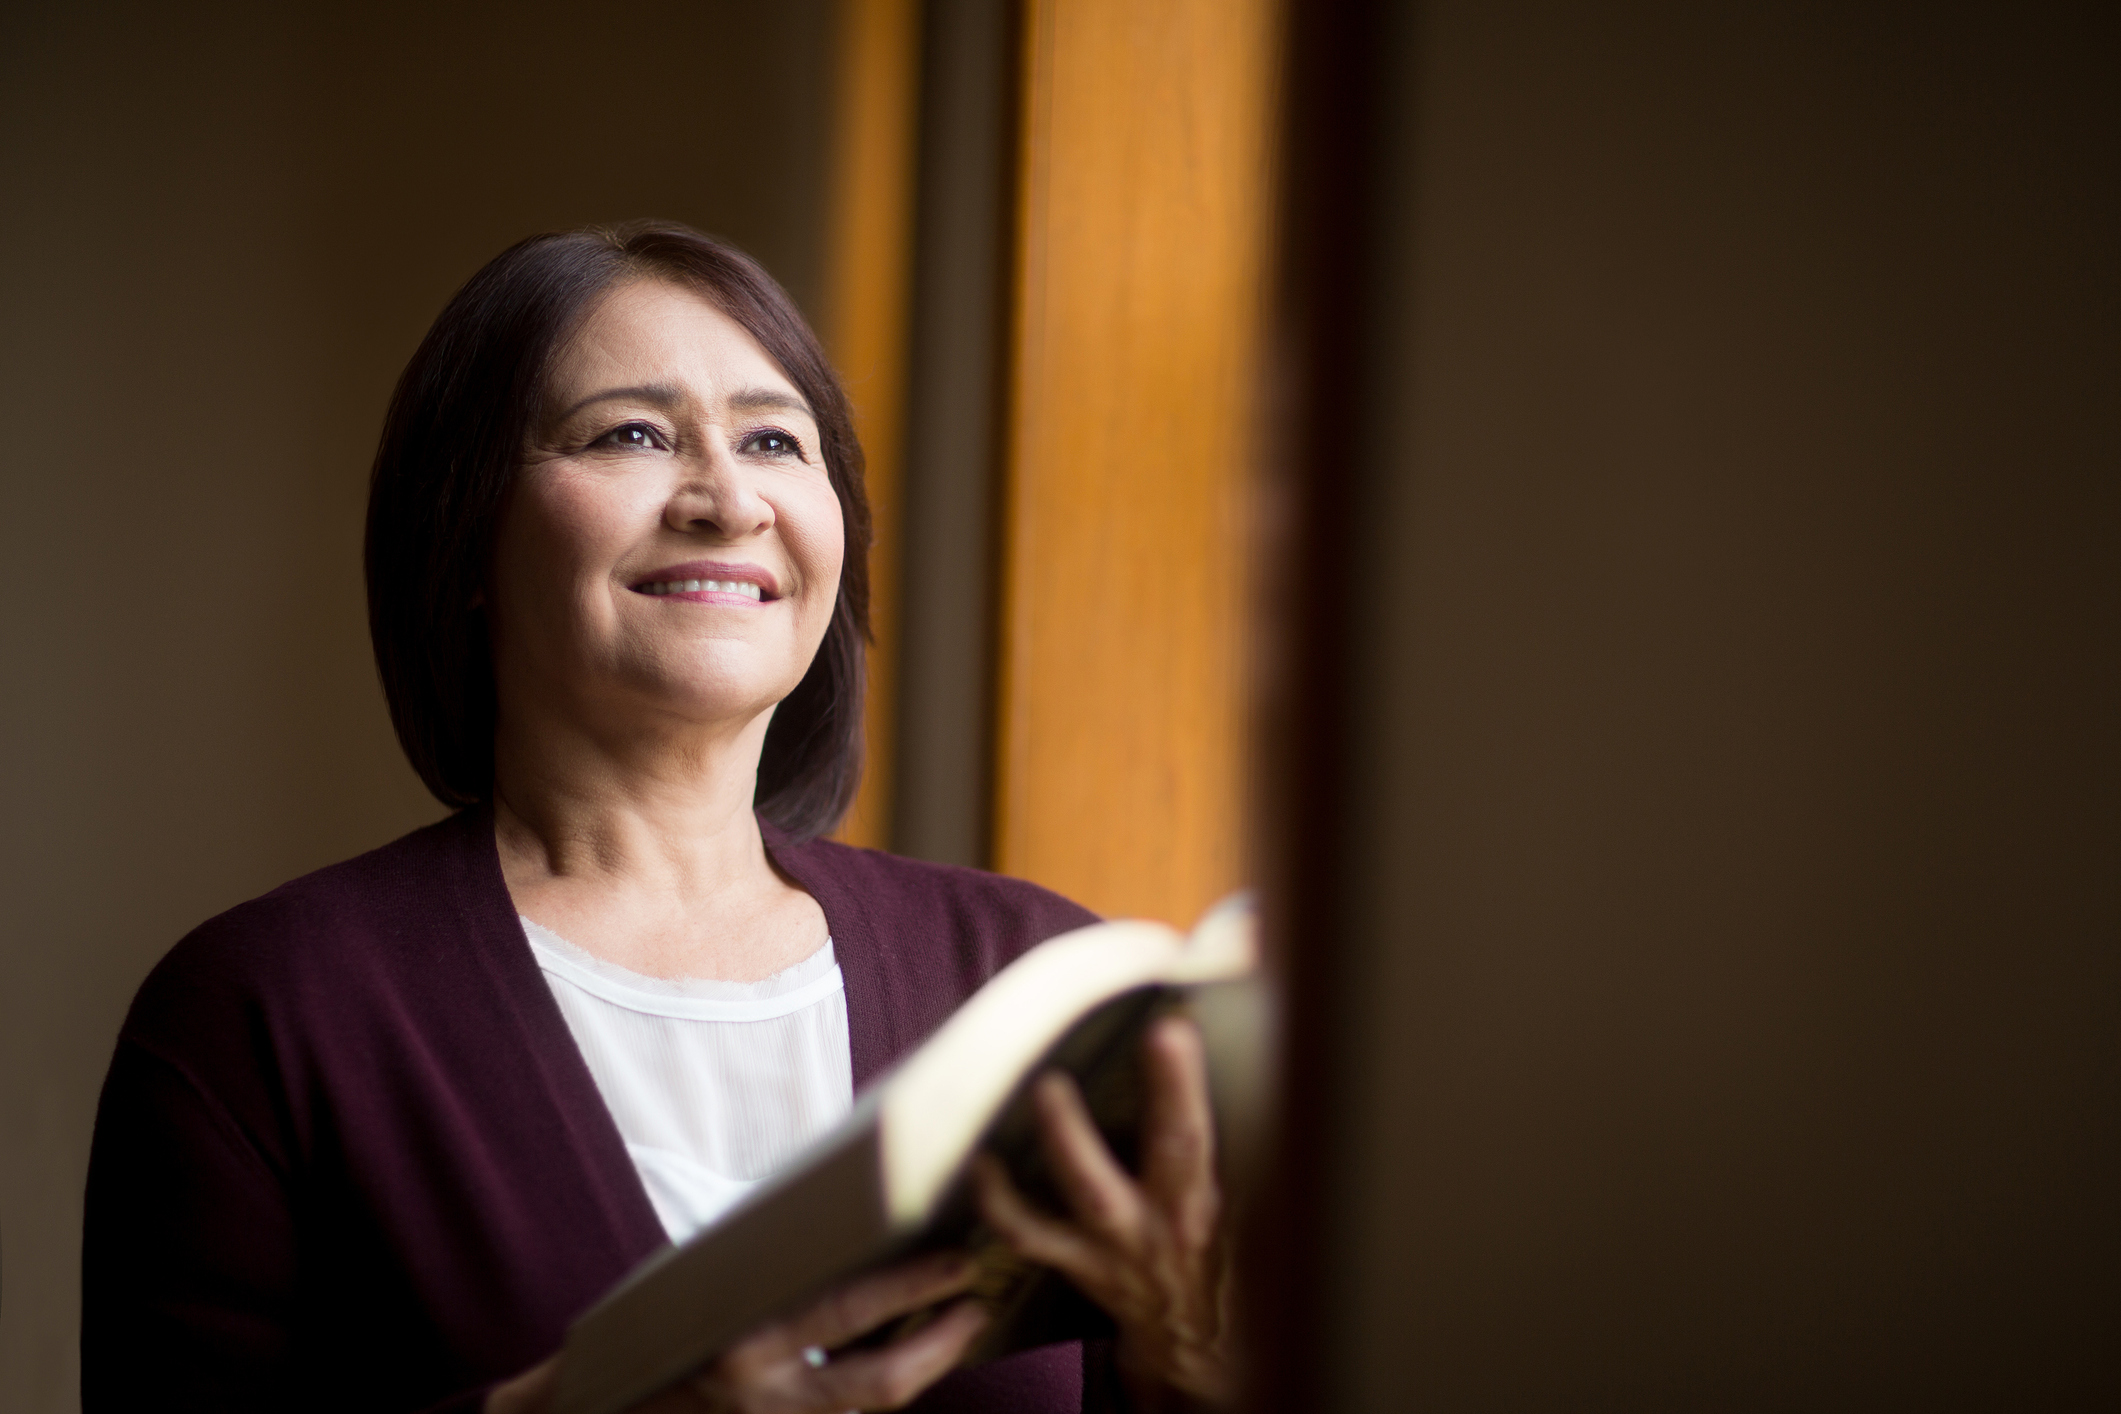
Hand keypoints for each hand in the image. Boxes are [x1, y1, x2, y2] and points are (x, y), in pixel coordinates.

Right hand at [487, 1252, 987, 1413]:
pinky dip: (882, 1383)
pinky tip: (911, 1350)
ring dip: (922, 1365)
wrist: (595, 1405)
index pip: (847, 1308)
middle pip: (876, 1378)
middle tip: (975, 1297)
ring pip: (869, 1405)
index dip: (913, 1287)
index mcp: (741, 1335)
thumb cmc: (652, 1319)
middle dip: (938, 1339)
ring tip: (958, 1324)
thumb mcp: (707, 1271)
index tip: (957, 1259)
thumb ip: (772, 1254)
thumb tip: (853, 1214)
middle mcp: (759, 1391)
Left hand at [972, 1015, 1232, 1407]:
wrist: (1192, 1337)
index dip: (1216, 1087)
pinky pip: (1030, 1234)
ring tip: (1050, 1085)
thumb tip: (1239, 1056)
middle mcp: (1174, 1219)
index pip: (1231, 1135)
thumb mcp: (1251, 1206)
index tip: (1203, 1028)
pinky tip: (981, 1158)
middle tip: (1165, 1033)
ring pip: (1092, 1193)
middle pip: (1180, 1149)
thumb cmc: (1218, 1249)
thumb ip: (1250, 1144)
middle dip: (1176, 1090)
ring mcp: (1121, 1244)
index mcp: (1218, 1199)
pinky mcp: (1077, 1261)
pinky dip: (999, 1199)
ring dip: (1069, 1138)